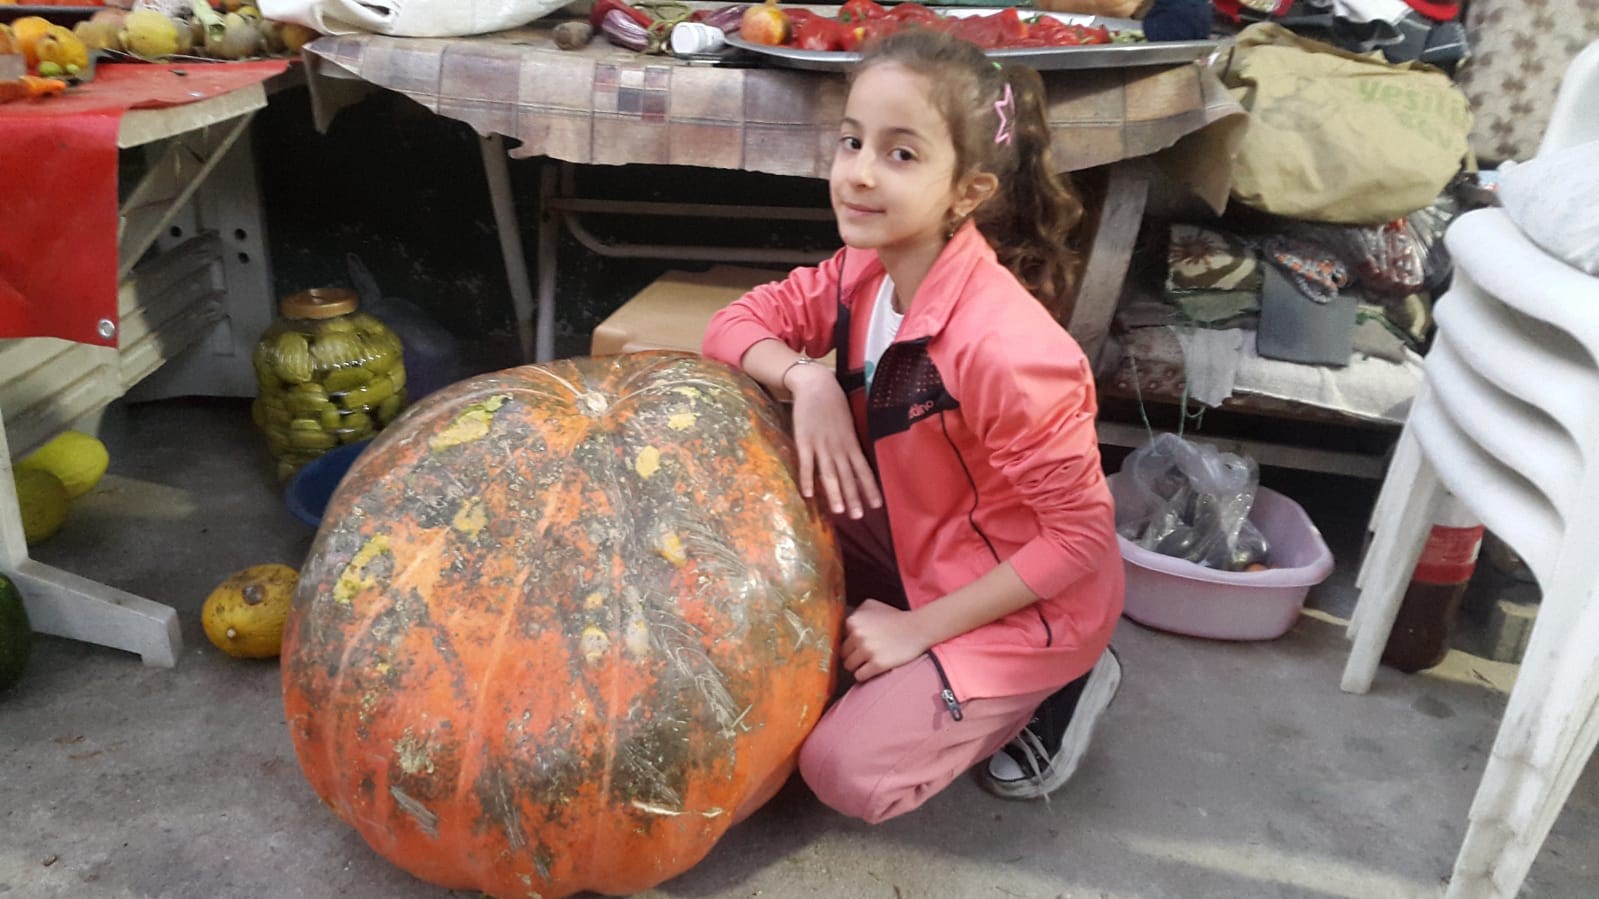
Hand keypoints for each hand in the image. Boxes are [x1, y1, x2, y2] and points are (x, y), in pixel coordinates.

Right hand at [786, 363, 881, 518]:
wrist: (816, 385)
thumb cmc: (833, 404)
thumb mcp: (848, 424)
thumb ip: (850, 442)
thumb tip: (856, 460)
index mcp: (851, 443)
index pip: (864, 470)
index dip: (870, 488)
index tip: (876, 506)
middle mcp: (839, 447)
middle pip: (847, 476)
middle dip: (853, 497)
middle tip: (858, 516)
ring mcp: (821, 445)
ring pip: (829, 474)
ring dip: (834, 494)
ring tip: (839, 511)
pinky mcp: (804, 441)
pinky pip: (806, 464)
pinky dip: (807, 479)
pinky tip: (808, 495)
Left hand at [840, 599, 933, 681]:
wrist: (918, 628)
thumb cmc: (894, 618)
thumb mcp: (872, 605)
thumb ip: (855, 613)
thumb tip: (843, 626)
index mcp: (853, 621)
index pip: (839, 639)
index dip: (850, 643)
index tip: (860, 643)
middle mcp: (857, 634)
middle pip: (843, 654)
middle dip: (853, 655)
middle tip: (867, 654)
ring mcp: (867, 650)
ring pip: (849, 666)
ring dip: (858, 666)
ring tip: (870, 661)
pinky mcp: (877, 664)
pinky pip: (859, 676)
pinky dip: (865, 675)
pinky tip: (874, 668)